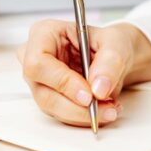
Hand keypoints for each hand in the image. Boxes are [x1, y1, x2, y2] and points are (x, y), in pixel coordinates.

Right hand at [17, 20, 150, 126]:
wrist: (115, 56)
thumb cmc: (109, 42)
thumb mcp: (116, 43)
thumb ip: (109, 62)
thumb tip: (99, 88)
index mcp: (43, 34)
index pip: (38, 63)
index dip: (62, 82)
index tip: (89, 95)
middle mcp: (34, 58)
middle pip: (43, 92)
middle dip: (76, 106)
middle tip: (105, 108)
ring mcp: (40, 81)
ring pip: (53, 108)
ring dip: (83, 114)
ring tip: (110, 109)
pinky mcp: (50, 98)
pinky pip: (63, 114)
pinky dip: (84, 116)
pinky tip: (104, 110)